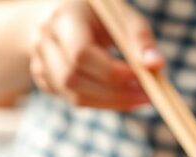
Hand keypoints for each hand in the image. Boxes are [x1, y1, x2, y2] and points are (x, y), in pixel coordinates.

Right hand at [29, 0, 163, 110]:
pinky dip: (101, 103)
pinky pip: (74, 100)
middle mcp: (43, 40)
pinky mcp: (44, 80)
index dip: (111, 71)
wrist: (57, 14)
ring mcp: (38, 62)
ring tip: (138, 98)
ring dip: (110, 103)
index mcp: (63, 17)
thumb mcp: (120, 15)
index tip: (142, 77)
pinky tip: (121, 96)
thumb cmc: (98, 14)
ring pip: (73, 96)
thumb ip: (139, 37)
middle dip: (113, 93)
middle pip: (74, 79)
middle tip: (147, 96)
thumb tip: (157, 66)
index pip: (80, 53)